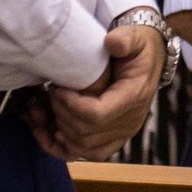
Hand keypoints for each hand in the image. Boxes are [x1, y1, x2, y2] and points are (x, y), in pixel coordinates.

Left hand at [46, 26, 163, 159]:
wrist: (149, 60)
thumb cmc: (138, 47)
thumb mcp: (134, 36)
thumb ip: (124, 39)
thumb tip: (112, 42)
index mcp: (134, 96)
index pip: (98, 115)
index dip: (71, 106)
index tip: (57, 88)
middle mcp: (130, 121)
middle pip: (86, 134)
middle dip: (60, 114)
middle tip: (49, 93)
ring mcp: (122, 133)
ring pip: (83, 148)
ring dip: (57, 132)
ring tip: (43, 110)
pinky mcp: (113, 139)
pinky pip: (87, 154)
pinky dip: (64, 148)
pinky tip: (49, 132)